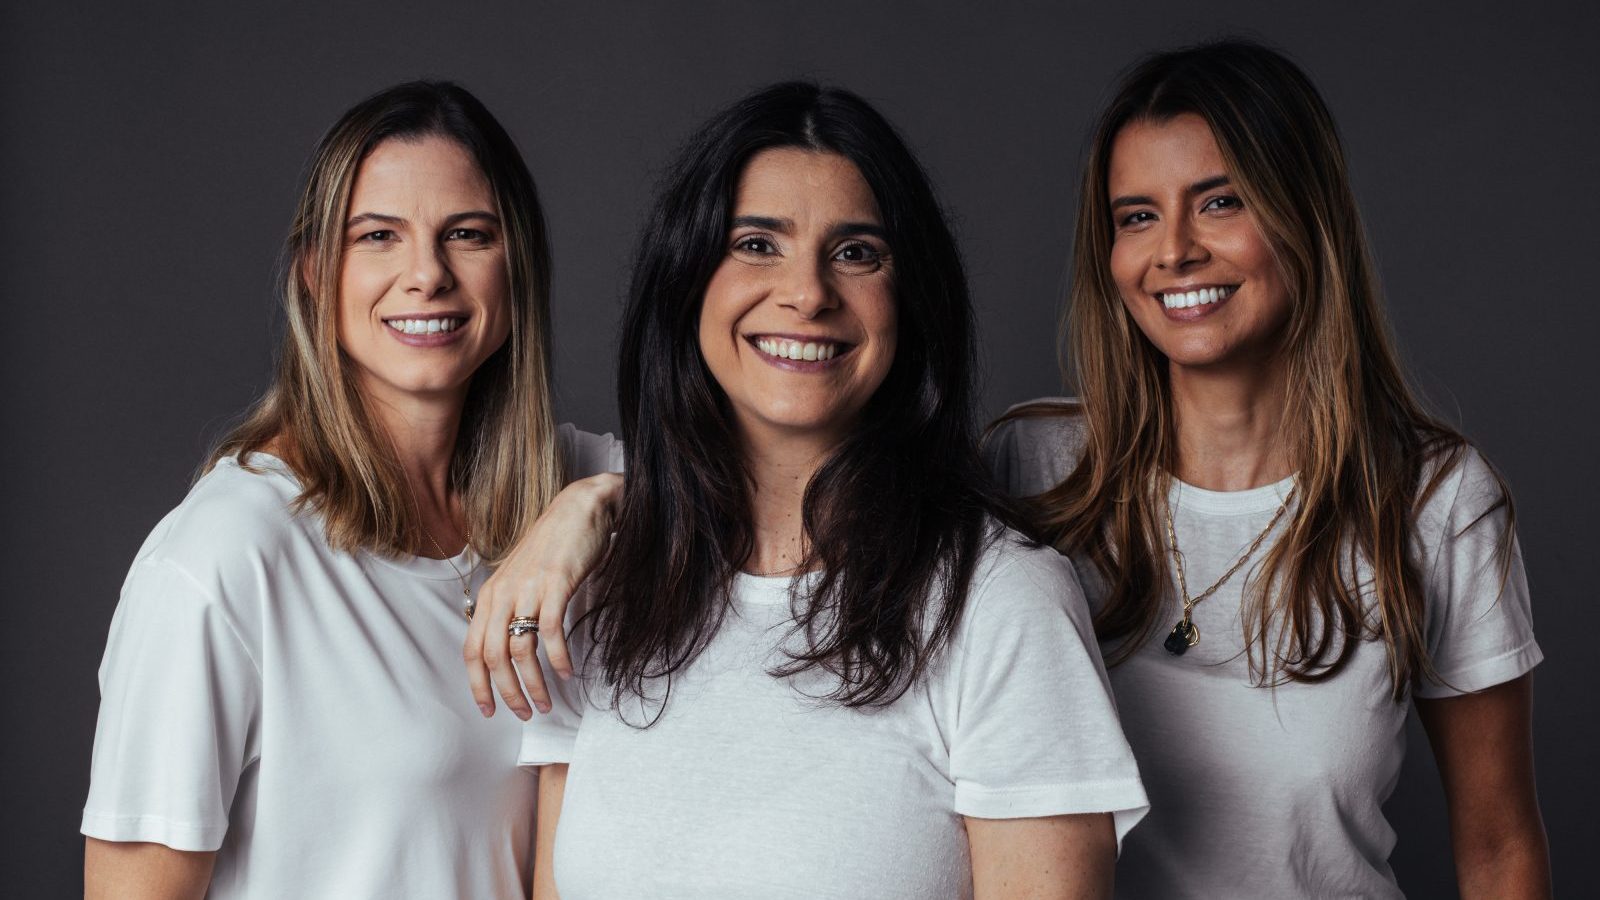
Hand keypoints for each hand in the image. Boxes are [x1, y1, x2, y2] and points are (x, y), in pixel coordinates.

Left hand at [464, 472, 621, 719]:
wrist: (579, 509)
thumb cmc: (553, 546)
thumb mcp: (520, 579)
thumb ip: (510, 609)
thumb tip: (509, 648)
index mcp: (490, 595)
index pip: (472, 650)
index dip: (477, 686)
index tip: (490, 711)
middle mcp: (502, 594)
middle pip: (493, 657)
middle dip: (506, 693)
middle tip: (523, 714)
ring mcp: (527, 588)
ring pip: (519, 650)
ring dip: (533, 684)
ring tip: (546, 702)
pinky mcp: (555, 584)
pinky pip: (550, 631)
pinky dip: (557, 658)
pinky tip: (567, 672)